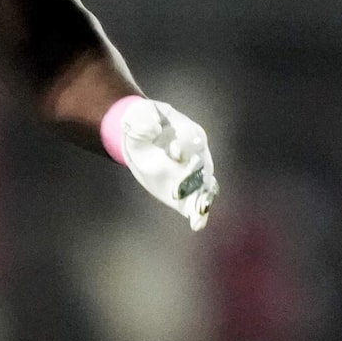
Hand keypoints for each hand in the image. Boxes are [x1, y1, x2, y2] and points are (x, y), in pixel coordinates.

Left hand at [100, 95, 219, 230]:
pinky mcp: (185, 192)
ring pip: (203, 187)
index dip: (186, 144)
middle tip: (187, 183)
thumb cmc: (142, 122)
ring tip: (200, 210)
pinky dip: (198, 214)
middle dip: (196, 175)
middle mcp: (197, 154)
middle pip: (202, 165)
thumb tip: (151, 129)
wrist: (141, 138)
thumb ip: (142, 119)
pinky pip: (195, 204)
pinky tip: (197, 225)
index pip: (193, 137)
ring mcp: (193, 175)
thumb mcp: (138, 115)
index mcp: (188, 131)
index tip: (174, 151)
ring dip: (203, 198)